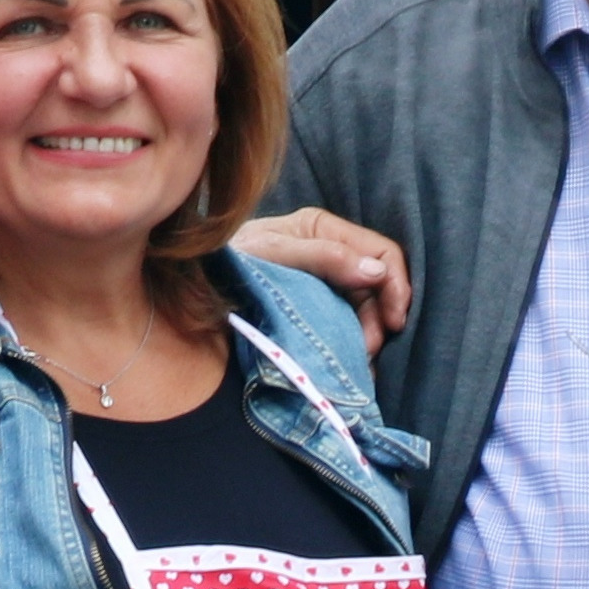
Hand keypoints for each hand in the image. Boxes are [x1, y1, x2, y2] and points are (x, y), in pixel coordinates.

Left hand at [229, 208, 411, 348]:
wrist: (193, 289)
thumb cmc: (230, 263)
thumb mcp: (274, 254)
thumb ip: (324, 257)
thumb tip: (377, 271)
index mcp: (324, 229)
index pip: (381, 251)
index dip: (395, 285)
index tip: (394, 321)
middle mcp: (329, 252)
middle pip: (378, 284)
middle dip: (380, 317)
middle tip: (368, 348)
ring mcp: (323, 281)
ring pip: (366, 308)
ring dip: (368, 334)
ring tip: (358, 357)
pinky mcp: (314, 307)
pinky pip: (346, 323)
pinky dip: (353, 342)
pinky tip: (349, 358)